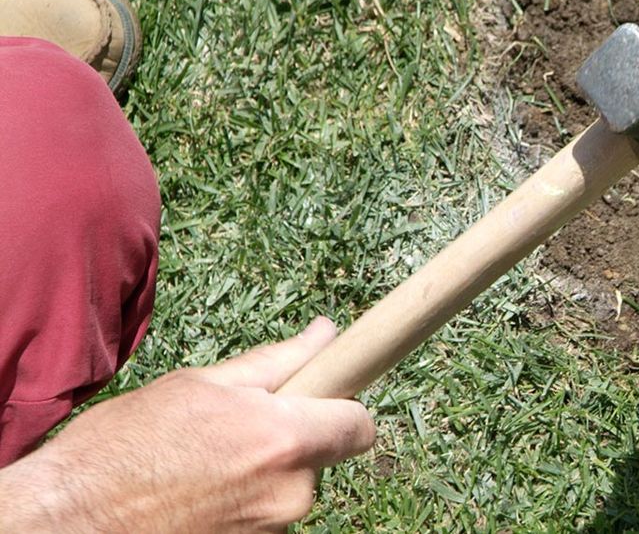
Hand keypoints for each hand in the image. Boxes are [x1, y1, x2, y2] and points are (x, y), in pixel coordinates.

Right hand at [0, 317, 374, 532]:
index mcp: (284, 440)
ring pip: (287, 489)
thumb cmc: (125, 446)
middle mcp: (290, 494)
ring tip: (202, 464)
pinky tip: (195, 494)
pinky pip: (262, 517)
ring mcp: (271, 532)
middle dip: (291, 440)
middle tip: (234, 429)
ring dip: (260, 474)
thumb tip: (327, 334)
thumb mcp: (201, 384)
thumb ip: (277, 362)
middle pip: (320, 458)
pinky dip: (240, 503)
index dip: (346, 407)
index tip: (327, 398)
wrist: (69, 521)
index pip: (360, 427)